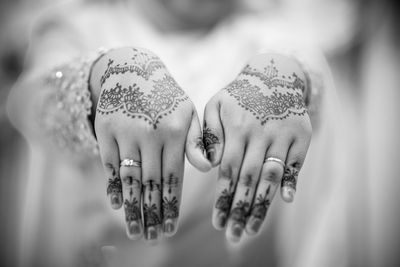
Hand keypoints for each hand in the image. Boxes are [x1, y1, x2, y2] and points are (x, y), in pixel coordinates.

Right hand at [90, 47, 210, 243]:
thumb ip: (199, 141)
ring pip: (130, 178)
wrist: (133, 71)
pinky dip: (114, 186)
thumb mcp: (189, 112)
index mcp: (175, 131)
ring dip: (132, 207)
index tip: (170, 229)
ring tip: (135, 231)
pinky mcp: (105, 131)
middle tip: (151, 238)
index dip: (172, 206)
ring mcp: (126, 133)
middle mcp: (150, 134)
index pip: (174, 177)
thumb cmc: (167, 98)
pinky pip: (109, 165)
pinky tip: (118, 204)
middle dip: (152, 214)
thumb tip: (208, 168)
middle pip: (152, 183)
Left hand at [203, 53, 311, 241]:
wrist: (274, 75)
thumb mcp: (216, 106)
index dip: (223, 199)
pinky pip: (295, 163)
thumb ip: (208, 134)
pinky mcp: (301, 136)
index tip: (218, 222)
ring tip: (252, 230)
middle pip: (248, 180)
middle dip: (240, 211)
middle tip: (234, 236)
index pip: (227, 172)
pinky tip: (286, 201)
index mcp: (236, 128)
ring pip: (271, 176)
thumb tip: (210, 165)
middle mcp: (259, 134)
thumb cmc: (239, 96)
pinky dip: (291, 181)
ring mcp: (282, 135)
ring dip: (262, 205)